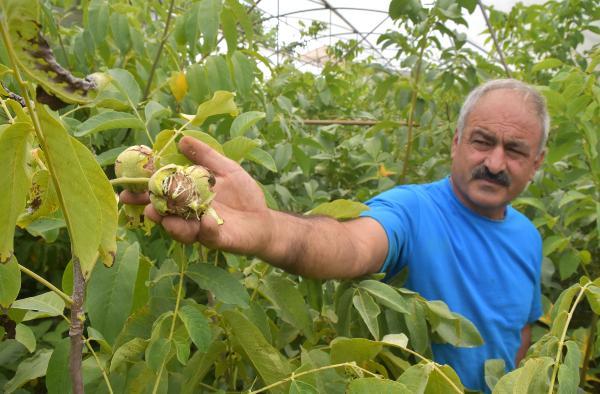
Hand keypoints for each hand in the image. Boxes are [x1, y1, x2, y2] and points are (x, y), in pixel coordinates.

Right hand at [120, 136, 271, 252]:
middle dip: (148, 207)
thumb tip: (182, 139)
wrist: (265, 221)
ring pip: (180, 229)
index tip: (126, 182)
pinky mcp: (219, 239)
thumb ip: (205, 156)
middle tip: (134, 201)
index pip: (162, 191)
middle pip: (164, 212)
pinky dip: (206, 228)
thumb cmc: (244, 195)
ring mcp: (202, 229)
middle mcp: (189, 215)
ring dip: (169, 223)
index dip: (143, 187)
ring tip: (160, 214)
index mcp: (188, 196)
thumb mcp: (225, 169)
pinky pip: (209, 236)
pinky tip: (206, 219)